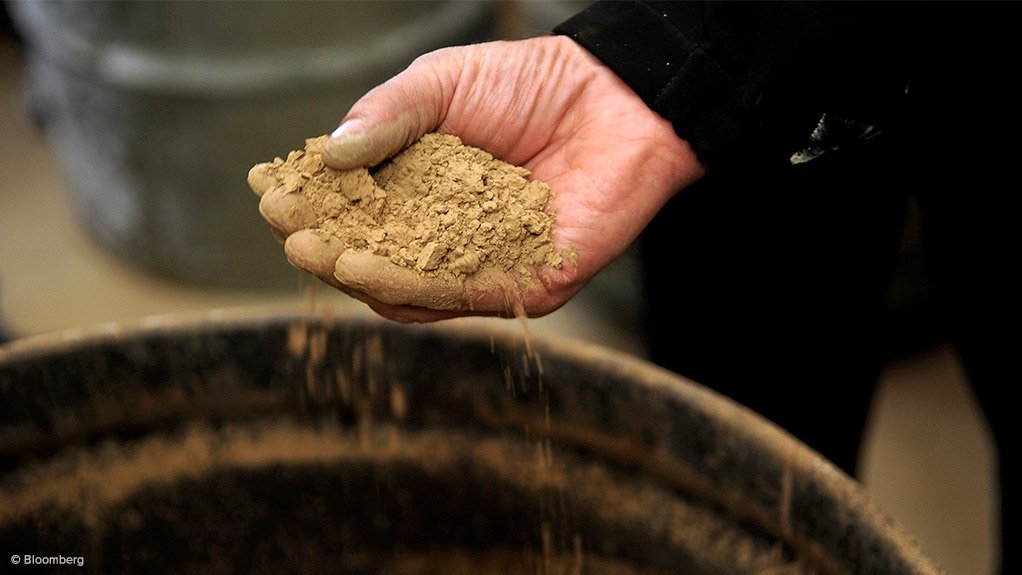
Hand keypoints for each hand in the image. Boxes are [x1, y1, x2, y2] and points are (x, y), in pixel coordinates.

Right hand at [250, 35, 705, 321]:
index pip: (356, 210)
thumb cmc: (531, 84)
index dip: (314, 205)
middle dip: (325, 246)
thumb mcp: (442, 85)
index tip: (273, 194)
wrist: (616, 96)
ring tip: (315, 253)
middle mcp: (446, 237)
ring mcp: (482, 267)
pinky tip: (366, 267)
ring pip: (407, 288)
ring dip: (355, 273)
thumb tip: (328, 157)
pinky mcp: (522, 287)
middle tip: (288, 233)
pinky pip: (458, 296)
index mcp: (420, 191)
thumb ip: (387, 116)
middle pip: (374, 256)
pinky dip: (408, 286)